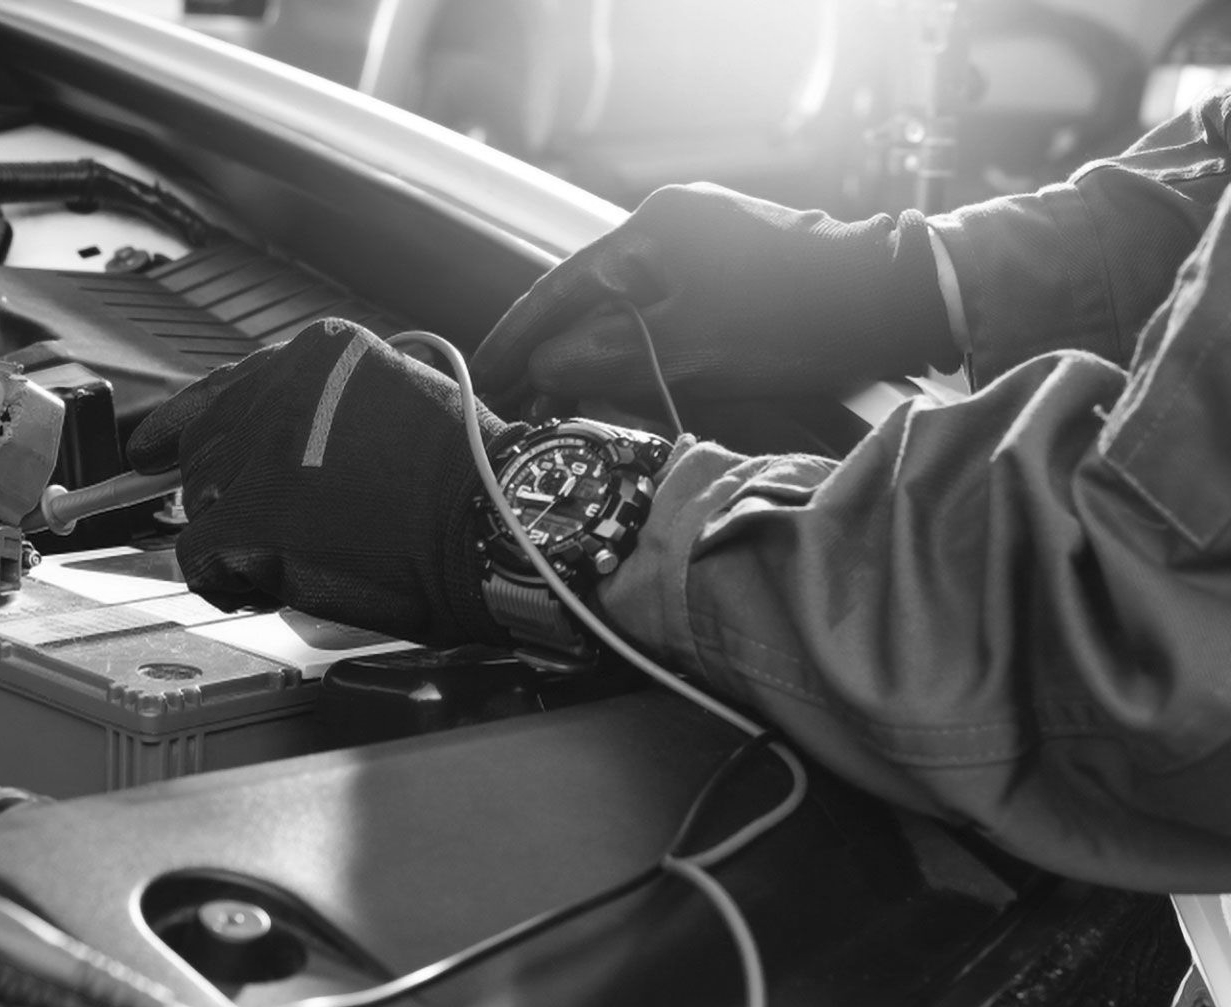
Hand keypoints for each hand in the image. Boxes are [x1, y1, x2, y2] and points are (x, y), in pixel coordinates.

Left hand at [124, 319, 514, 646]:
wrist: (495, 526)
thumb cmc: (467, 483)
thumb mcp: (395, 403)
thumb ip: (326, 410)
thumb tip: (267, 445)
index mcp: (320, 355)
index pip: (224, 387)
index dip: (183, 424)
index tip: (149, 448)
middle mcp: (281, 391)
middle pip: (205, 449)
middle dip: (226, 496)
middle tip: (265, 535)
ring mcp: (262, 452)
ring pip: (201, 503)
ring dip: (236, 540)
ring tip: (295, 561)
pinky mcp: (252, 518)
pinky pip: (199, 557)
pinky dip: (224, 582)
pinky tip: (266, 588)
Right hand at [471, 183, 960, 402]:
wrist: (897, 306)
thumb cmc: (793, 321)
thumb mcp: (684, 349)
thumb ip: (601, 358)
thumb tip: (546, 367)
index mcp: (654, 227)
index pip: (561, 286)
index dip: (517, 338)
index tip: (483, 375)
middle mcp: (676, 226)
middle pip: (593, 297)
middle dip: (555, 353)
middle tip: (518, 402)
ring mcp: (709, 248)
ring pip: (631, 311)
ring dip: (599, 359)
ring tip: (563, 406)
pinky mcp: (736, 276)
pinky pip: (668, 316)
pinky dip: (640, 353)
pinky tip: (627, 390)